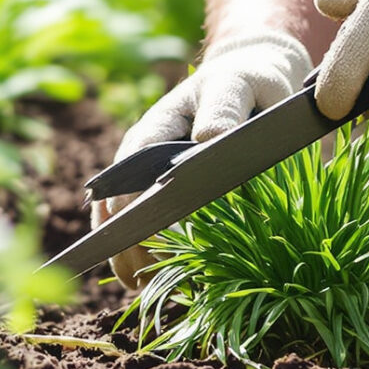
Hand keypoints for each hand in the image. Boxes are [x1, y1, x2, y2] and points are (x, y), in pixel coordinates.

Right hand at [93, 29, 313, 287]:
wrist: (250, 83)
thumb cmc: (244, 82)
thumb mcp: (239, 85)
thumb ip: (224, 108)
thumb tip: (209, 137)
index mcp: (156, 126)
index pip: (128, 167)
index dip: (125, 199)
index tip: (130, 231)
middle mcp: (143, 156)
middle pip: (118, 203)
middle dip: (125, 239)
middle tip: (140, 276)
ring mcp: (151, 178)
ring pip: (126, 221)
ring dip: (132, 254)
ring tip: (146, 286)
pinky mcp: (170, 196)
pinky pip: (149, 229)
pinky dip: (150, 255)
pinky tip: (159, 280)